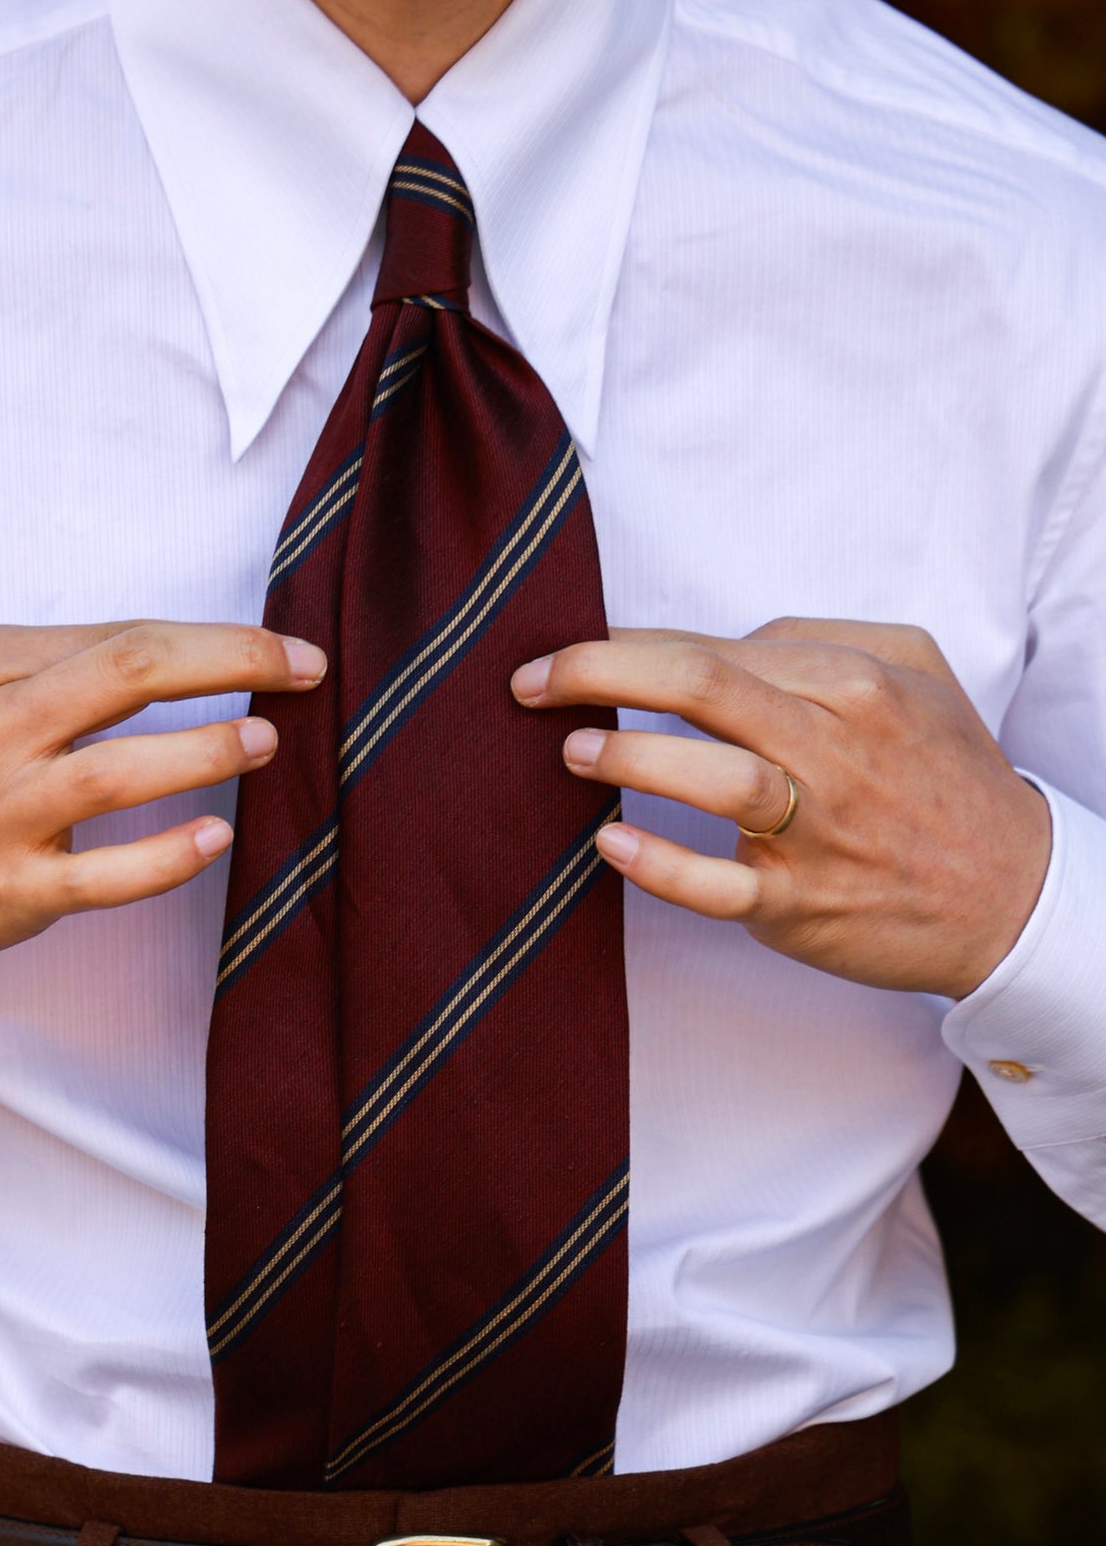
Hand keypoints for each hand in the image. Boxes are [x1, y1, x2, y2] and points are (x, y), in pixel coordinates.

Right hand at [0, 620, 325, 983]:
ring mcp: (0, 813)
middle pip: (135, 671)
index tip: (279, 648)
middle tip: (306, 666)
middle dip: (238, 661)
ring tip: (267, 740)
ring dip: (213, 749)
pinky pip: (105, 874)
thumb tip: (60, 639)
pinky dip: (167, 855)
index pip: (117, 636)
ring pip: (129, 769)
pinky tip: (214, 838)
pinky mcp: (5, 891)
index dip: (212, 638)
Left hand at [512, 618, 1051, 999]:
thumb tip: (725, 642)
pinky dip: (660, 864)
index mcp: (855, 684)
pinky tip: (610, 843)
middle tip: (531, 683)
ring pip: (715, 779)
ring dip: (629, 757)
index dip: (623, 646)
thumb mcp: (914, 672)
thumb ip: (818, 640)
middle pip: (702, 686)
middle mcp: (836, 751)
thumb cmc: (947, 773)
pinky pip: (720, 885)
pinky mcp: (804, 905)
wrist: (1014, 893)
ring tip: (571, 749)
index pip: (713, 648)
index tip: (561, 654)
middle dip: (599, 672)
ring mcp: (820, 833)